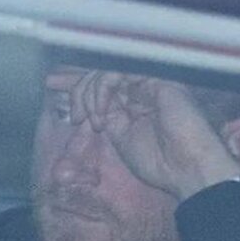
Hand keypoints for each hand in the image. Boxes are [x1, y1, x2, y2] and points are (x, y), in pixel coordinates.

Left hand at [70, 71, 239, 200]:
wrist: (186, 170)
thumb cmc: (160, 162)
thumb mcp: (121, 138)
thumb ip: (105, 117)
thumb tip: (82, 104)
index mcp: (135, 102)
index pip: (102, 82)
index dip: (76, 81)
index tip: (53, 85)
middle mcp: (142, 88)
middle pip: (101, 71)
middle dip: (76, 85)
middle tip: (73, 112)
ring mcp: (150, 83)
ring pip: (107, 70)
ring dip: (90, 93)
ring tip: (91, 119)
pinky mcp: (157, 80)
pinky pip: (119, 73)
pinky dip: (103, 90)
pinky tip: (101, 113)